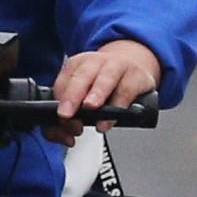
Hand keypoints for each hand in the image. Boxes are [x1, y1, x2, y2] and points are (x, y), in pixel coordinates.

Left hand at [45, 40, 160, 145]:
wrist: (135, 65)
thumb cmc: (104, 83)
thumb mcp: (85, 91)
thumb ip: (71, 114)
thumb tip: (66, 134)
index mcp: (77, 64)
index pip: (63, 84)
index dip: (60, 103)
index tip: (61, 120)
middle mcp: (96, 62)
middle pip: (82, 76)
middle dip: (72, 96)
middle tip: (66, 113)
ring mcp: (117, 66)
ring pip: (106, 78)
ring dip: (97, 93)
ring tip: (90, 108)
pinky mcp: (137, 76)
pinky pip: (127, 90)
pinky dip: (119, 105)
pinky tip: (111, 119)